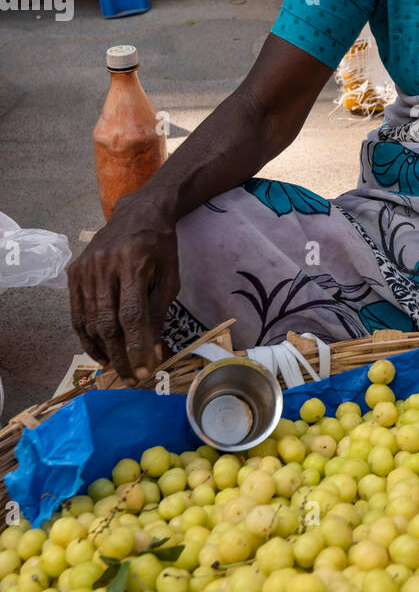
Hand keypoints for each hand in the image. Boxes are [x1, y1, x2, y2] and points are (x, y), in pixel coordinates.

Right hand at [67, 195, 179, 382]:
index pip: (132, 315)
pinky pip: (77, 312)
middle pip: (108, 322)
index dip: (137, 347)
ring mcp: (85, 270)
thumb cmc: (160, 246)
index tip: (145, 371)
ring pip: (89, 320)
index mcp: (132, 264)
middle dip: (120, 355)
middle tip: (132, 379)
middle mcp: (104, 267)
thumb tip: (153, 349)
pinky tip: (100, 352)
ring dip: (103, 350)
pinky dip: (86, 336)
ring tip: (118, 369)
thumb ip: (159, 311)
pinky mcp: (74, 272)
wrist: (137, 213)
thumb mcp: (170, 275)